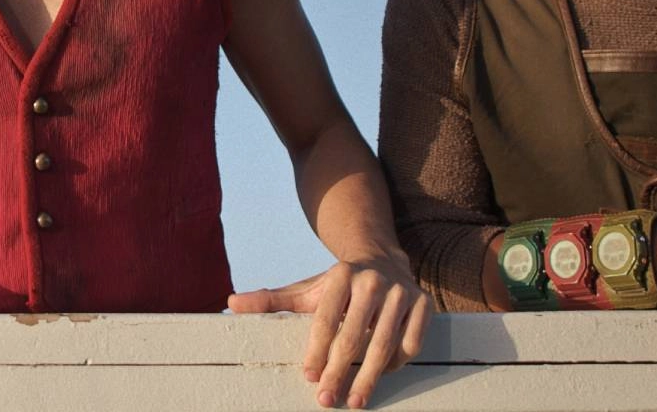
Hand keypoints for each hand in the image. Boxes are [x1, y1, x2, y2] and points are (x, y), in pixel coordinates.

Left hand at [229, 255, 430, 408]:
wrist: (384, 260)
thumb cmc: (339, 284)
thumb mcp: (307, 290)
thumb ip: (271, 299)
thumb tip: (231, 303)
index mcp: (341, 275)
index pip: (325, 319)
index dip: (317, 350)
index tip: (309, 376)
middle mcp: (373, 281)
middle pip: (353, 337)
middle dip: (339, 372)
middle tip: (326, 400)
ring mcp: (402, 292)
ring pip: (385, 345)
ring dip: (369, 378)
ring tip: (354, 401)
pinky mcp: (425, 304)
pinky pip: (411, 344)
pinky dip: (397, 364)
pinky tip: (382, 376)